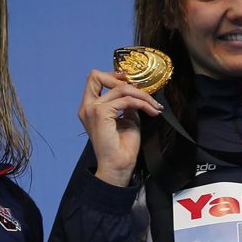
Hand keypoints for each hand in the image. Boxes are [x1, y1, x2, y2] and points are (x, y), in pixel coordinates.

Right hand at [78, 69, 163, 186]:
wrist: (119, 165)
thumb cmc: (122, 147)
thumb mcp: (127, 119)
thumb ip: (127, 103)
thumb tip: (136, 91)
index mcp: (90, 107)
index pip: (95, 79)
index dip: (112, 76)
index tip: (130, 81)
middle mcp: (87, 106)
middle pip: (97, 76)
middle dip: (123, 80)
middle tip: (141, 93)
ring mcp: (92, 109)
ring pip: (120, 88)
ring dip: (142, 96)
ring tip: (154, 106)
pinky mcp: (101, 113)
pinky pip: (126, 100)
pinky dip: (142, 103)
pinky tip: (151, 111)